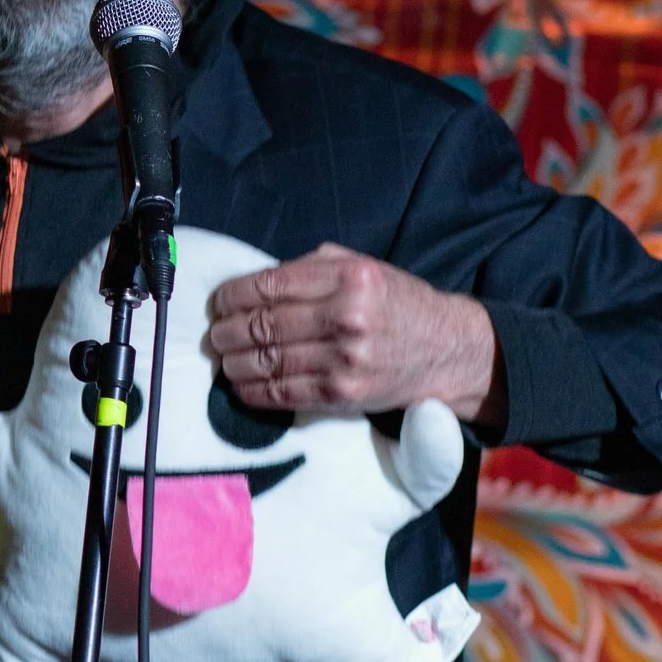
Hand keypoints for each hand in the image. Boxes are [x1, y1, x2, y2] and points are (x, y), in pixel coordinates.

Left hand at [207, 244, 503, 424]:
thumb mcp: (359, 267)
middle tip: (216, 333)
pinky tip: (241, 383)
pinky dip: (252, 390)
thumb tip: (252, 284)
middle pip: (262, 325)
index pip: (269, 286)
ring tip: (224, 357)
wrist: (445, 349)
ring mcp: (344, 359)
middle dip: (227, 331)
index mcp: (349, 278)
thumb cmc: (395, 303)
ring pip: (266, 361)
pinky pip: (282, 394)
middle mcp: (347, 317)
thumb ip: (308, 269)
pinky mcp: (342, 394)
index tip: (219, 302)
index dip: (232, 296)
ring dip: (233, 362)